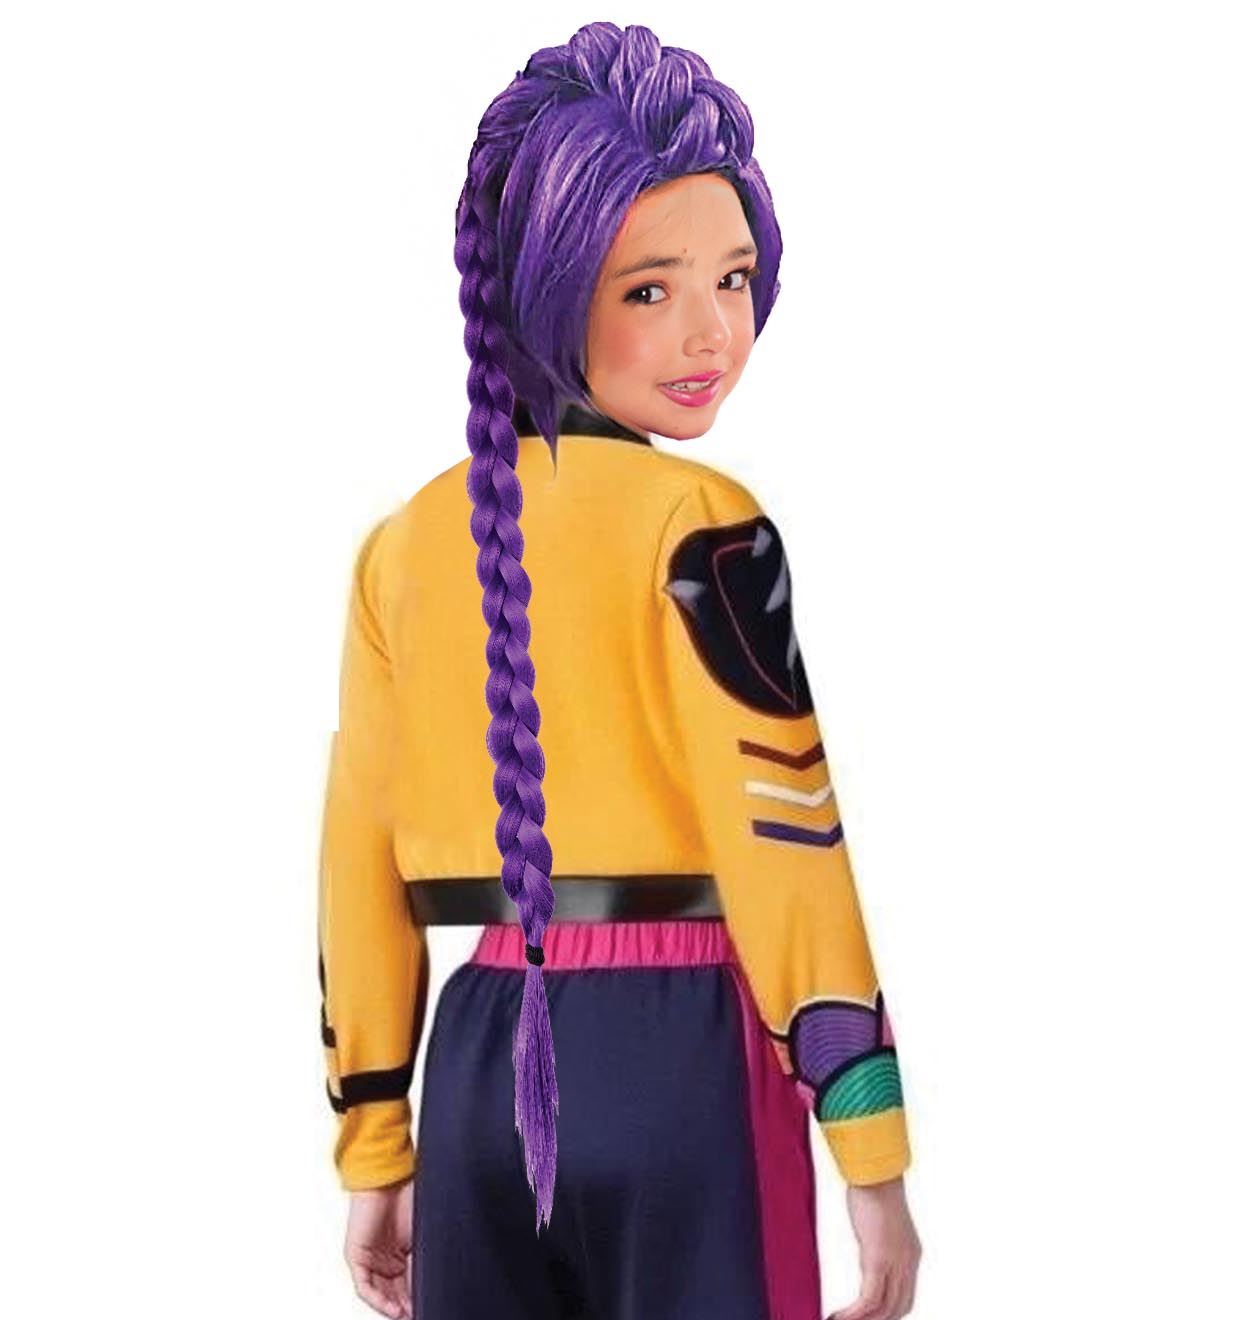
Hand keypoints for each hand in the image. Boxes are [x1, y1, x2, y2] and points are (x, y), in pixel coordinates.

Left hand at [345, 1177, 414, 1318]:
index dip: (416, 1298)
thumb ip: (423, 1258)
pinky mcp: (356, 1257)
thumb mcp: (421, 1235)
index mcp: (399, 1254)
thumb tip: (434, 1278)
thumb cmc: (407, 1196)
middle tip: (419, 1314)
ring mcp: (368, 1259)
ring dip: (392, 1308)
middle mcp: (382, 1259)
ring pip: (378, 1294)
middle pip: (393, 1293)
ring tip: (408, 1316)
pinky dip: (378, 1300)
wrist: (390, 1177)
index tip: (428, 1307)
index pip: (407, 1285)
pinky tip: (393, 1308)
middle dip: (406, 1307)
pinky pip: (364, 1287)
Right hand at [827, 1175, 921, 1319]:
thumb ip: (878, 1242)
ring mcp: (895, 1263)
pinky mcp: (878, 1260)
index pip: (904, 1297)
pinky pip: (869, 1301)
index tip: (864, 1316)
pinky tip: (839, 1317)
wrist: (874, 1172)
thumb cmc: (873, 1187)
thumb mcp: (880, 1223)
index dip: (887, 1313)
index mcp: (910, 1255)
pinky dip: (854, 1315)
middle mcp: (908, 1263)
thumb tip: (868, 1252)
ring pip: (885, 1310)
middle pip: (898, 1309)